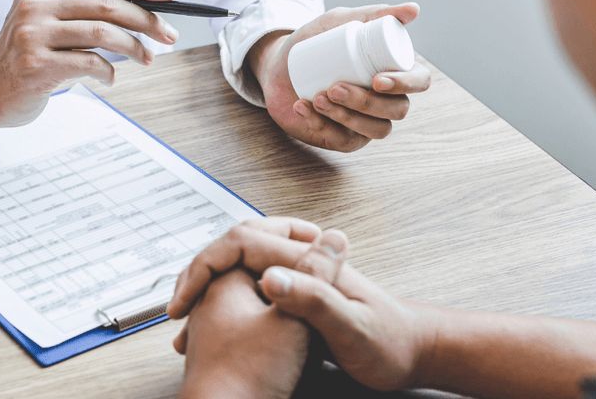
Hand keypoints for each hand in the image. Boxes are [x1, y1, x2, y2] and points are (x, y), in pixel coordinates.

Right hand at [0, 0, 179, 132]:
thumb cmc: (25, 54)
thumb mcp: (48, 21)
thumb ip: (84, 11)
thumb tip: (144, 12)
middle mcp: (36, 4)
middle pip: (107, 5)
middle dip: (147, 20)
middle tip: (168, 35)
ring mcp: (33, 33)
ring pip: (102, 33)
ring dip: (134, 47)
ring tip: (147, 58)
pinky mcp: (35, 64)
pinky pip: (88, 63)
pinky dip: (108, 71)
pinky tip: (110, 77)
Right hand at [170, 217, 437, 391]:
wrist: (418, 353)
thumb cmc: (391, 344)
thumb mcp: (351, 329)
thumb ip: (313, 300)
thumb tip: (268, 276)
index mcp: (305, 263)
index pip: (239, 243)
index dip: (203, 268)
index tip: (184, 303)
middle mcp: (300, 264)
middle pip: (233, 251)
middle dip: (198, 276)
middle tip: (177, 312)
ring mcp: (299, 280)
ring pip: (238, 271)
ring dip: (208, 292)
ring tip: (187, 326)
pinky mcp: (300, 299)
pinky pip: (252, 291)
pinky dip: (227, 306)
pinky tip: (217, 331)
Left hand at [246, 4, 430, 151]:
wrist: (279, 64)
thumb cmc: (316, 41)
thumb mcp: (340, 21)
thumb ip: (374, 13)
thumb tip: (414, 10)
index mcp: (395, 71)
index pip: (418, 81)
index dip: (405, 84)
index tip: (376, 80)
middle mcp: (387, 99)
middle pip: (397, 110)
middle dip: (366, 102)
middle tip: (334, 87)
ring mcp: (367, 122)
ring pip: (374, 130)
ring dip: (346, 116)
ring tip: (317, 98)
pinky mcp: (344, 138)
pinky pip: (343, 141)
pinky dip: (322, 125)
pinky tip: (303, 108)